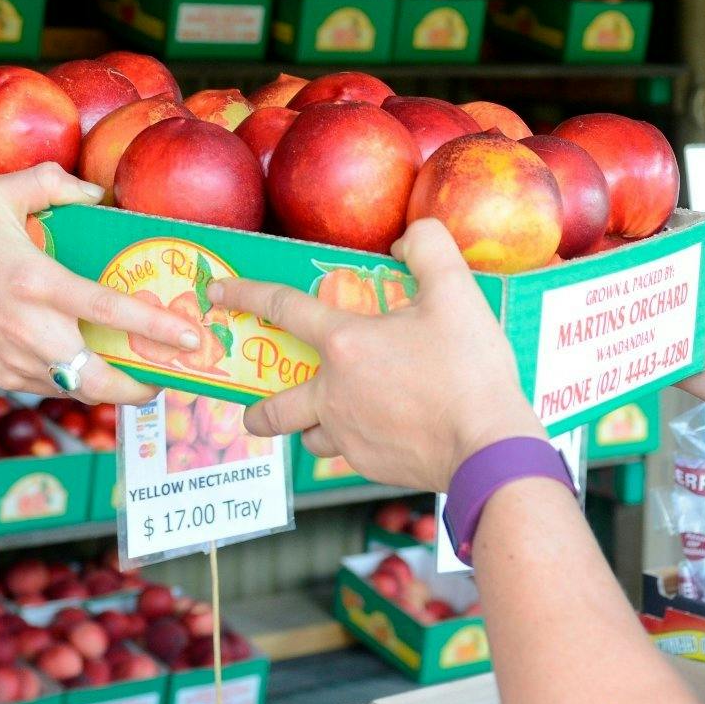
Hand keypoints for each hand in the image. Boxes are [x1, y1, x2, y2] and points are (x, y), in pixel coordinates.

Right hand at [0, 164, 202, 403]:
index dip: (153, 326)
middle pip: (99, 378)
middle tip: (169, 373)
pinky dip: (79, 383)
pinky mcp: (5, 376)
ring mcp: (16, 359)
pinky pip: (55, 389)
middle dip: (141, 385)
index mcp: (35, 281)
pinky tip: (93, 365)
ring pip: (80, 391)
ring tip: (141, 373)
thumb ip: (50, 183)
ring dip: (114, 388)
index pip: (106, 308)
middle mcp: (30, 328)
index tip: (190, 337)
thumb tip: (95, 193)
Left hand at [213, 219, 541, 492]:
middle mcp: (333, 393)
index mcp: (345, 344)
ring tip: (325, 419)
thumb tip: (409, 238)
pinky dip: (353, 442)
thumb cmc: (469, 370)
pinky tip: (381, 432)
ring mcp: (348, 435)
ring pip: (309, 437)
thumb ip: (429, 248)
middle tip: (251, 410)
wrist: (488, 447)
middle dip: (257, 409)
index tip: (216, 292)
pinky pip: (347, 453)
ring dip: (310, 427)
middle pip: (275, 407)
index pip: (283, 307)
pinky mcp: (369, 465)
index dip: (245, 294)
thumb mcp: (457, 292)